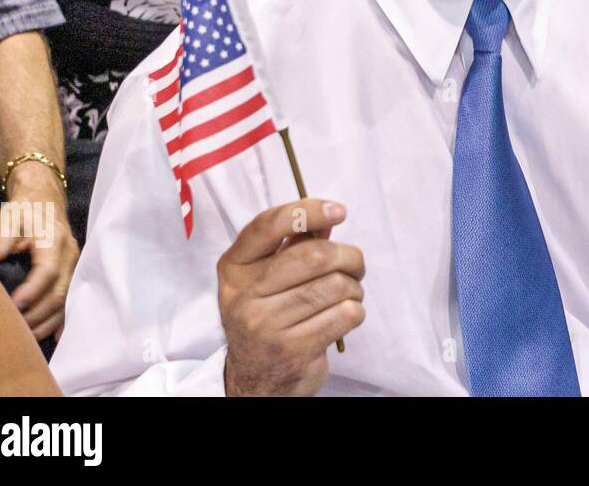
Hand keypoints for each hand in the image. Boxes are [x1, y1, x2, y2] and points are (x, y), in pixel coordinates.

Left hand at [0, 161, 78, 339]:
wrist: (45, 203)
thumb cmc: (24, 212)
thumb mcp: (9, 217)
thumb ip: (0, 236)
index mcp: (54, 240)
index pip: (47, 270)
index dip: (33, 290)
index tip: (14, 304)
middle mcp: (70, 255)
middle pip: (59, 290)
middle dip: (39, 313)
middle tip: (17, 329)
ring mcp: (75, 266)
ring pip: (66, 299)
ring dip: (48, 321)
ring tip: (28, 337)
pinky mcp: (74, 274)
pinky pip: (71, 301)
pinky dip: (62, 320)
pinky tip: (54, 336)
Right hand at [219, 199, 364, 396]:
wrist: (256, 377)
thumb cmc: (268, 315)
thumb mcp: (266, 278)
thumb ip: (293, 245)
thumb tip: (327, 217)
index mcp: (233, 268)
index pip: (269, 226)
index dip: (308, 211)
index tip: (339, 211)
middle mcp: (243, 295)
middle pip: (314, 255)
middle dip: (348, 256)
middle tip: (354, 265)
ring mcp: (265, 325)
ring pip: (335, 286)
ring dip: (354, 287)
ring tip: (348, 294)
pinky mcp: (292, 349)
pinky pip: (345, 314)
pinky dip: (355, 311)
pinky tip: (344, 315)